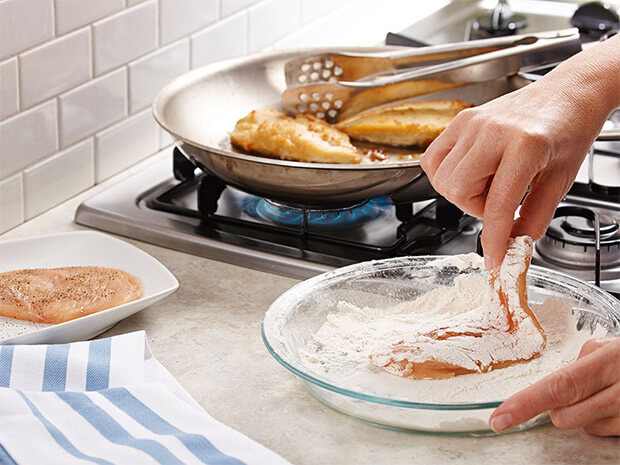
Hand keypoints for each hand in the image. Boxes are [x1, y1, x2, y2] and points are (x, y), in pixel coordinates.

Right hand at [420, 35, 619, 269]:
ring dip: (461, 192)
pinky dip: (445, 174)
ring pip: (441, 177)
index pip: (497, 205)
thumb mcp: (561, 179)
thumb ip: (535, 217)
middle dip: (475, 208)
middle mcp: (493, 131)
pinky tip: (469, 172)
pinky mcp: (461, 119)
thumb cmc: (570, 129)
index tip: (493, 260)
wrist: (570, 92)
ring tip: (487, 183)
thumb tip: (514, 246)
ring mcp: (473, 123)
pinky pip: (433, 158)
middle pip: (457, 191)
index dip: (493, 239)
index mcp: (526, 145)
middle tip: (498, 203)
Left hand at [489, 337, 619, 435]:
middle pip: (564, 416)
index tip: (500, 418)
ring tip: (608, 393)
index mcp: (606, 364)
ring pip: (584, 427)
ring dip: (586, 413)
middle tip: (581, 388)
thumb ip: (580, 363)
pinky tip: (618, 404)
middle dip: (560, 406)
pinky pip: (606, 433)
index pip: (556, 387)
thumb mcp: (610, 346)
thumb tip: (555, 384)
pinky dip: (604, 421)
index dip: (524, 404)